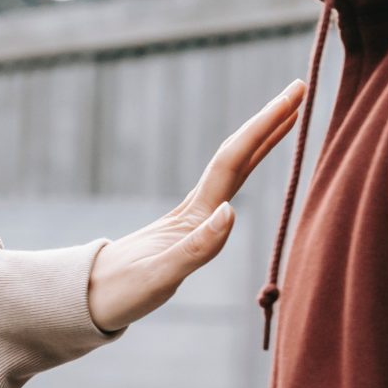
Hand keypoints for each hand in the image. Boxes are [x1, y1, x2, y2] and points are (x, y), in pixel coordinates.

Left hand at [85, 79, 303, 332]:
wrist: (88, 299)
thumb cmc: (121, 292)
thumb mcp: (160, 276)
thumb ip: (196, 248)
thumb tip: (232, 212)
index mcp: (194, 215)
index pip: (235, 159)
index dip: (264, 127)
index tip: (292, 98)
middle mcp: (196, 208)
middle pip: (238, 154)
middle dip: (270, 120)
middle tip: (299, 88)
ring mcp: (193, 216)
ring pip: (235, 167)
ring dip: (262, 139)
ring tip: (289, 115)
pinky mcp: (190, 228)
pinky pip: (228, 186)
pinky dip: (247, 166)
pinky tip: (253, 161)